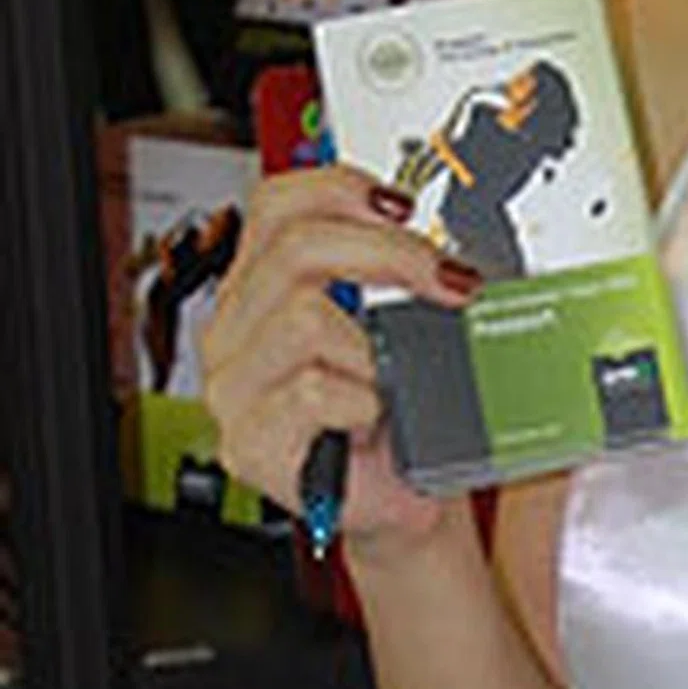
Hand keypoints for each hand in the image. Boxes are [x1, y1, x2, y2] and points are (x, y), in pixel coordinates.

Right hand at [202, 165, 479, 549]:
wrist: (399, 498)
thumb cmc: (397, 416)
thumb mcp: (395, 329)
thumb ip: (394, 277)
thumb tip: (445, 242)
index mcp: (262, 289)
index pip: (277, 206)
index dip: (341, 190)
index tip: (405, 206)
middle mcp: (238, 333)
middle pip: (297, 250)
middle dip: (391, 255)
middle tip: (450, 282)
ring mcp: (236, 390)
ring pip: (303, 318)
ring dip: (372, 346)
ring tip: (391, 379)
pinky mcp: (251, 444)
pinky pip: (311, 391)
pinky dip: (362, 401)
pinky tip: (372, 420)